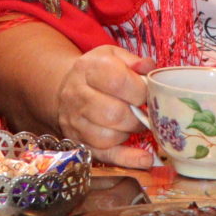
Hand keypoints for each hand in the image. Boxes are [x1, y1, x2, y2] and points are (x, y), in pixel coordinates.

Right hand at [51, 44, 153, 169]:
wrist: (66, 87)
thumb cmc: (97, 72)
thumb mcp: (112, 56)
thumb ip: (133, 61)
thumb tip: (148, 67)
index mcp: (88, 69)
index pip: (117, 81)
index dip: (140, 90)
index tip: (148, 93)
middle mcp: (77, 95)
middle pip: (113, 113)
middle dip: (137, 115)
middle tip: (144, 112)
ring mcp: (75, 121)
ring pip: (108, 136)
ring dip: (129, 132)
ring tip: (134, 123)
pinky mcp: (79, 141)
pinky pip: (105, 155)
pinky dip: (128, 159)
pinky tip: (145, 159)